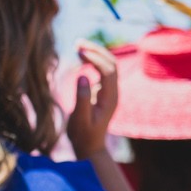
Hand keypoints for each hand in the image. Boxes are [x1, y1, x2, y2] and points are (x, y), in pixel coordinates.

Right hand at [65, 40, 120, 158]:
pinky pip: (103, 70)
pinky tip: (81, 57)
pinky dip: (93, 60)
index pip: (108, 70)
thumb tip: (83, 75)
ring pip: (108, 65)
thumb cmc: (82, 135)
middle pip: (112, 63)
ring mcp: (110, 91)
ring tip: (78, 45)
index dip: (95, 58)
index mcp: (110, 98)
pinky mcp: (104, 91)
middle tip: (77, 43)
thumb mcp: (79, 119)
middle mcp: (113, 92)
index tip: (78, 51)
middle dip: (96, 51)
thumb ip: (81, 98)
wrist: (89, 147)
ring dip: (95, 53)